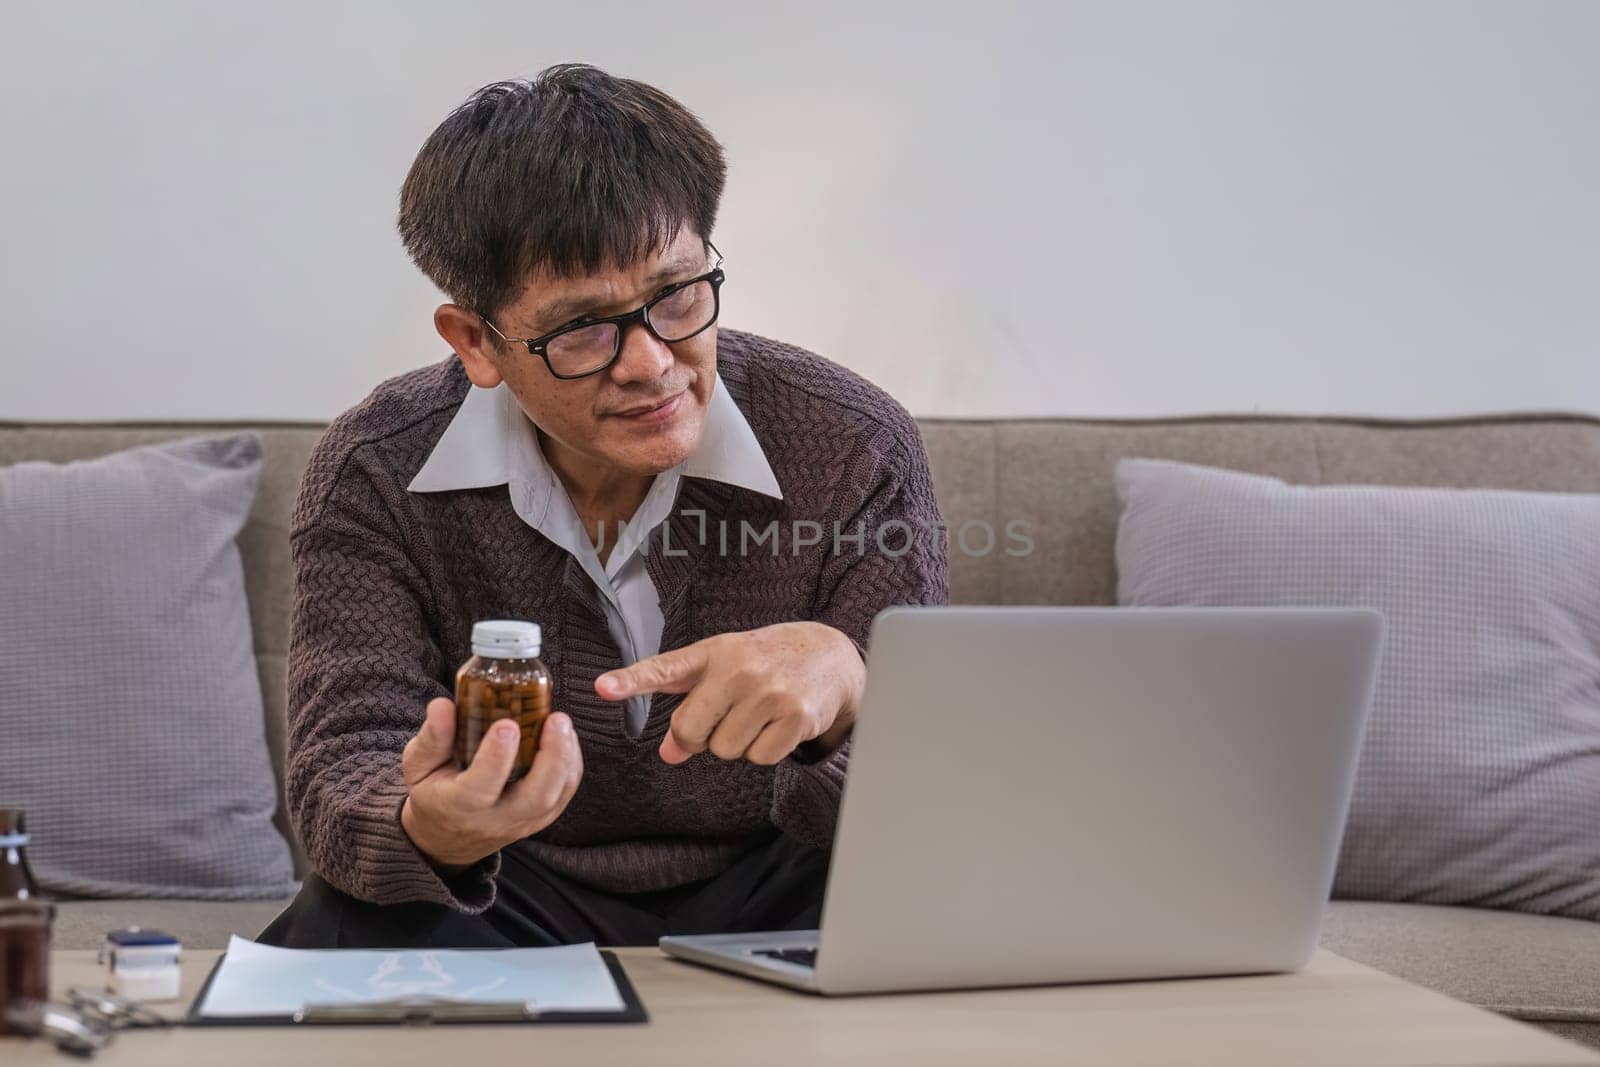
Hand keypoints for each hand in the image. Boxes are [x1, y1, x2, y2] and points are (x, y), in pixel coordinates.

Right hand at [399, 698, 583, 870]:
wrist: (448, 836)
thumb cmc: (433, 792)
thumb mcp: (418, 767)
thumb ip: (431, 738)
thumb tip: (443, 706)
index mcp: (458, 807)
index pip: (480, 788)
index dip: (496, 758)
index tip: (507, 725)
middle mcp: (496, 819)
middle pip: (536, 798)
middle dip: (552, 758)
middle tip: (556, 719)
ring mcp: (523, 822)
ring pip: (557, 796)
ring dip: (566, 758)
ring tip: (561, 722)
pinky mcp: (541, 818)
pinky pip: (565, 793)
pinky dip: (571, 763)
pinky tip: (565, 735)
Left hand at [595, 622, 864, 765]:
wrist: (828, 655)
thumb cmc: (761, 662)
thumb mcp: (720, 670)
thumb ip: (687, 707)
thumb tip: (669, 753)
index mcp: (712, 653)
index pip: (663, 668)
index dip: (630, 680)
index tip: (602, 688)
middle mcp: (738, 668)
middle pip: (690, 731)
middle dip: (702, 736)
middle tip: (726, 714)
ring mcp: (769, 691)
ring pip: (725, 750)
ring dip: (738, 743)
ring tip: (758, 714)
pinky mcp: (797, 715)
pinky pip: (759, 758)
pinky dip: (765, 750)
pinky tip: (778, 724)